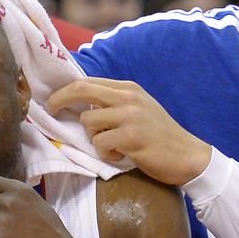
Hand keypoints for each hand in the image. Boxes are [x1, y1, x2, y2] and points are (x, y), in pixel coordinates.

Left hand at [47, 77, 211, 186]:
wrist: (188, 155)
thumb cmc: (159, 136)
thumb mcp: (139, 109)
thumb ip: (114, 103)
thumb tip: (79, 103)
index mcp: (129, 88)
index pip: (87, 81)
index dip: (64, 91)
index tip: (52, 101)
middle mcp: (129, 97)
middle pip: (81, 90)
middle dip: (59, 100)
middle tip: (50, 111)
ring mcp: (130, 115)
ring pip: (89, 121)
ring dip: (94, 138)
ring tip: (113, 146)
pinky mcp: (131, 136)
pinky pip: (100, 143)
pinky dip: (106, 153)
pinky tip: (122, 155)